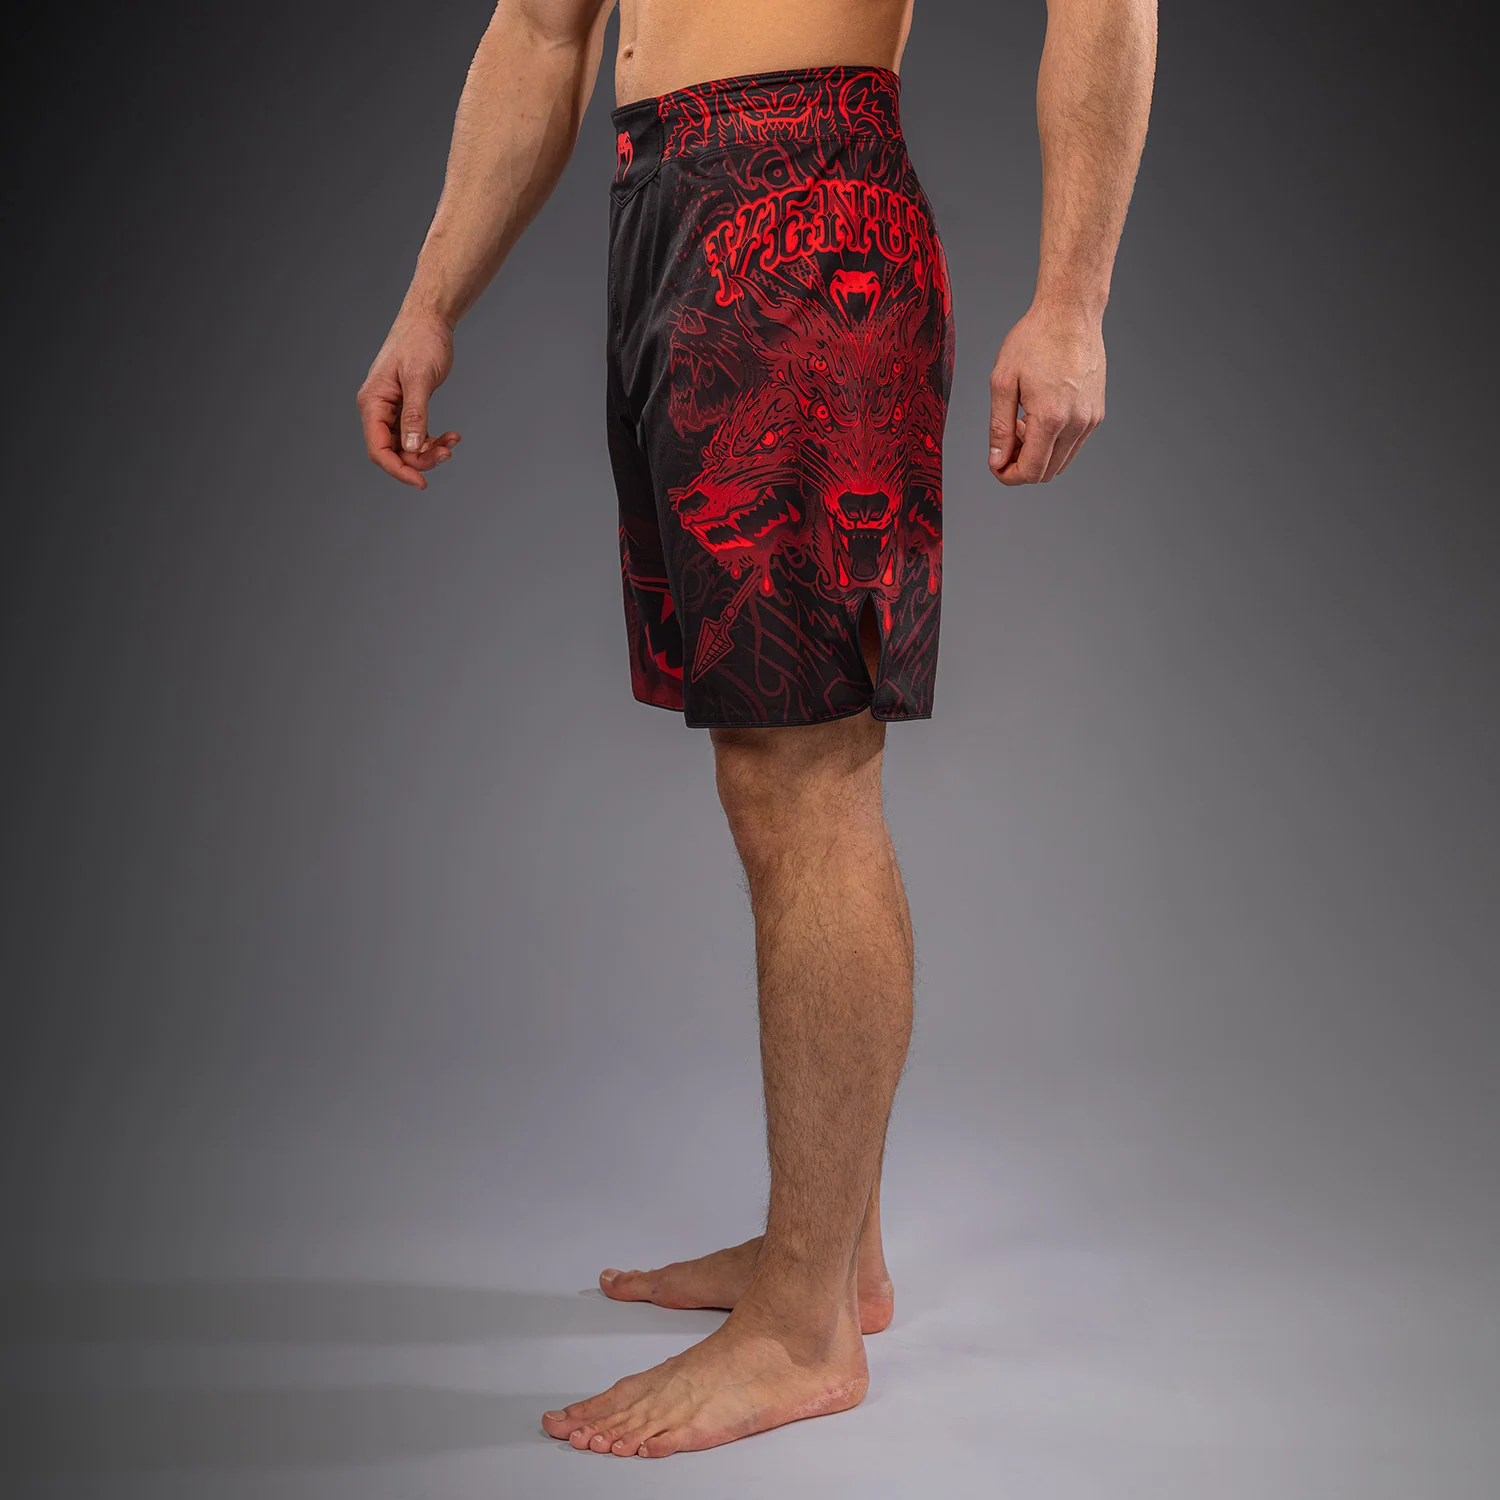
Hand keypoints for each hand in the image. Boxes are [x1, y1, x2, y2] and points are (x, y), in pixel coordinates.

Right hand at [357, 311, 461, 489]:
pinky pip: (416, 435)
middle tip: (448, 453)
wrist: (429, 320)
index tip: (421, 482)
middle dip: (420, 459)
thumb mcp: (419, 378)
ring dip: (429, 450)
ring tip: (453, 440)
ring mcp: (391, 409)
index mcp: (373, 402)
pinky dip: (433, 440)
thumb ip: (415, 414)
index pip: (378, 449)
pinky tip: (452, 436)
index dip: (398, 469)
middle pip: (393, 451)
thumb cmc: (421, 341)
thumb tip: (410, 447)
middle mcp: (378, 409)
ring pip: (406, 446)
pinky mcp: (406, 408)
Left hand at [987, 302, 1105, 485]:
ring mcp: (1090, 419)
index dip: (1008, 476)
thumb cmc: (1034, 339)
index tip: (995, 465)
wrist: (1070, 312)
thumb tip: (997, 462)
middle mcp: (1077, 423)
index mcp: (1051, 418)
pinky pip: (1073, 444)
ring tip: (1022, 423)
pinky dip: (1053, 442)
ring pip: (1061, 461)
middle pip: (1047, 472)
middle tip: (1006, 439)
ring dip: (1038, 454)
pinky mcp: (1096, 412)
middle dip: (1021, 465)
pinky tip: (1039, 416)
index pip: (1031, 471)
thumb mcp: (1003, 382)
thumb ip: (999, 428)